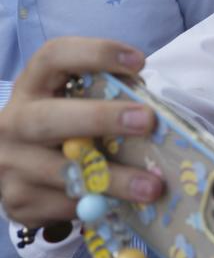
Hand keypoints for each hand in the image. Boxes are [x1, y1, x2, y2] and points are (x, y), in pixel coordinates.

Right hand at [0, 38, 163, 227]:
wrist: (21, 169)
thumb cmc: (66, 125)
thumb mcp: (77, 102)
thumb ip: (107, 96)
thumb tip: (155, 109)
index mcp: (33, 86)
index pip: (54, 56)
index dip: (96, 53)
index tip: (139, 61)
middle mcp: (14, 122)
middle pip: (50, 118)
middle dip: (101, 118)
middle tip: (146, 121)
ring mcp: (11, 164)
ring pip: (62, 172)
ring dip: (114, 179)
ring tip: (152, 186)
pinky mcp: (19, 201)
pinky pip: (65, 204)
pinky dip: (100, 203)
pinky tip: (125, 204)